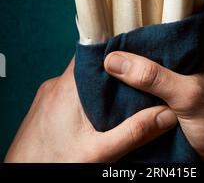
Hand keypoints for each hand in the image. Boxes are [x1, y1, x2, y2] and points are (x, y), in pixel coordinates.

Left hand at [4, 60, 176, 162]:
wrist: (20, 179)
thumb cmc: (53, 165)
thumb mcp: (99, 153)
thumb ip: (134, 133)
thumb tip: (166, 116)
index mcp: (68, 87)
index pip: (93, 52)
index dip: (115, 50)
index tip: (136, 52)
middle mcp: (55, 86)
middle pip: (90, 67)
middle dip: (112, 73)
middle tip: (136, 81)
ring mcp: (48, 96)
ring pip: (80, 82)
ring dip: (99, 88)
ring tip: (122, 98)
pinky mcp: (44, 109)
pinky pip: (70, 94)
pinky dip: (86, 99)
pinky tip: (98, 116)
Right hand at [104, 31, 203, 162]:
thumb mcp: (187, 96)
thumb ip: (153, 77)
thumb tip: (116, 60)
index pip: (180, 24)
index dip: (155, 22)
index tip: (129, 24)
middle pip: (169, 43)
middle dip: (146, 46)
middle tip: (119, 44)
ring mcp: (198, 76)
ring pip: (165, 62)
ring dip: (146, 65)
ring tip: (121, 60)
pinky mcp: (189, 93)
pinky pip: (164, 79)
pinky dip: (149, 81)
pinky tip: (133, 82)